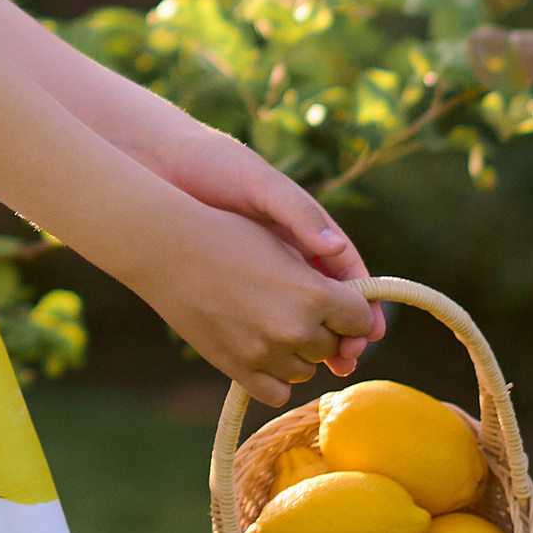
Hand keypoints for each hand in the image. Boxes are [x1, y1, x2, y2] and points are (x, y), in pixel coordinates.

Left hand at [130, 116, 381, 374]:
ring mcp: (260, 274)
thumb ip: (297, 212)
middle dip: (342, 334)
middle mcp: (289, 256)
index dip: (362, 305)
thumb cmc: (215, 166)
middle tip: (346, 360)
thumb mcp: (258, 184)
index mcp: (305, 230)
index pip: (346, 275)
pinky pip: (259, 320)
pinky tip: (272, 360)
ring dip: (312, 345)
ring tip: (320, 368)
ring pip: (297, 318)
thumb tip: (336, 246)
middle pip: (328, 305)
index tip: (370, 331)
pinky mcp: (232, 287)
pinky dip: (270, 342)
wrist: (161, 164)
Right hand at [135, 185, 382, 408]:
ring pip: (306, 370)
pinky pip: (278, 391)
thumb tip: (361, 317)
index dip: (352, 310)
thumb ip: (325, 281)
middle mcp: (295, 329)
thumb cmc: (227, 235)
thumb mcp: (284, 246)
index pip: (360, 320)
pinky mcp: (238, 370)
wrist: (166, 248)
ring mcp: (266, 354)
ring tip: (270, 321)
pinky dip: (275, 375)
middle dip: (323, 329)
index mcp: (314, 294)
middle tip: (294, 305)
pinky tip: (260, 349)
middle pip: (333, 346)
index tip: (339, 305)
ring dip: (298, 352)